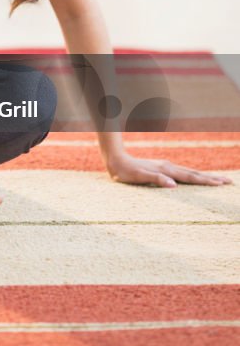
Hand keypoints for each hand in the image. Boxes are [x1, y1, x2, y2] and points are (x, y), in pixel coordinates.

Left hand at [106, 152, 232, 187]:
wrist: (116, 160)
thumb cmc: (126, 172)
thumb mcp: (139, 177)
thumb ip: (156, 179)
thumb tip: (173, 185)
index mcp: (166, 170)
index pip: (191, 177)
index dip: (206, 181)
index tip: (221, 184)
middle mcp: (169, 167)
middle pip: (195, 173)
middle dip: (212, 178)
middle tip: (229, 182)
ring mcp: (166, 167)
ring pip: (190, 172)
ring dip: (205, 177)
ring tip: (218, 180)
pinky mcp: (162, 169)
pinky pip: (182, 174)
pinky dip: (193, 176)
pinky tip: (196, 179)